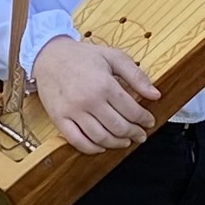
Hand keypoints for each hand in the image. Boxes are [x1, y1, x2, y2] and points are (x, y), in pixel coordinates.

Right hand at [33, 33, 160, 153]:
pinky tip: (102, 146)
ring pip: (100, 137)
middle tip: (141, 135)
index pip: (132, 111)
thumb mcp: (113, 57)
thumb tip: (155, 94)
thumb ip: (136, 76)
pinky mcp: (59, 119)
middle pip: (118, 127)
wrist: (49, 55)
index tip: (149, 122)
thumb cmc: (82, 56)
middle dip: (134, 134)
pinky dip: (92, 148)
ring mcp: (72, 112)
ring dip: (117, 143)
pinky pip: (77, 141)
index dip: (144, 119)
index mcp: (104, 85)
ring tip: (125, 141)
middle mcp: (88, 100)